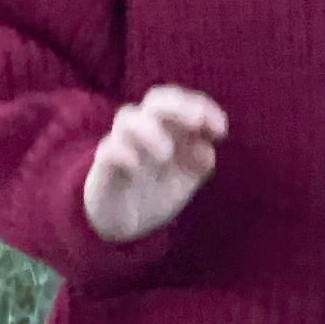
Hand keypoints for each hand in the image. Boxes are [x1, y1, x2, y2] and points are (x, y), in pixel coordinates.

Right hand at [82, 83, 227, 243]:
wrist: (121, 223)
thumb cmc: (155, 191)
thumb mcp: (185, 181)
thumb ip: (199, 164)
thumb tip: (207, 150)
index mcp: (168, 129)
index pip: (183, 103)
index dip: (202, 107)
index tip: (221, 130)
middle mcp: (143, 130)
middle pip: (156, 100)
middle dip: (179, 106)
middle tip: (196, 121)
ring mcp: (121, 145)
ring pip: (127, 118)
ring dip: (150, 130)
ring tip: (166, 153)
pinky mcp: (103, 167)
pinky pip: (108, 150)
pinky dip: (122, 152)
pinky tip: (136, 165)